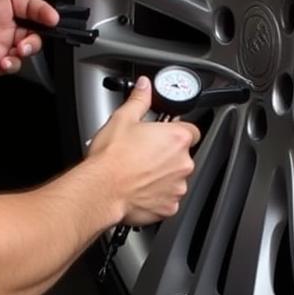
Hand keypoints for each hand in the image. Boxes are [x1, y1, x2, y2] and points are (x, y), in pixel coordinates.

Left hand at [0, 0, 59, 83]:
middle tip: (29, 38)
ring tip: (17, 49)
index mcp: (0, 1)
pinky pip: (16, 65)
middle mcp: (1, 22)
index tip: (52, 18)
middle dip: (38, 35)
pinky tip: (4, 61)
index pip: (31, 5)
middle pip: (34, 28)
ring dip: (27, 49)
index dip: (44, 12)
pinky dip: (15, 64)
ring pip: (28, 47)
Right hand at [88, 77, 200, 225]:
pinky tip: (140, 189)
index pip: (191, 131)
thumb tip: (144, 87)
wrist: (102, 189)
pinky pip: (167, 199)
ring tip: (139, 173)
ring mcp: (177, 187)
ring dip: (162, 176)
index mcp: (177, 139)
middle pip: (182, 156)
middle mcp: (182, 164)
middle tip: (144, 155)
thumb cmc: (112, 157)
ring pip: (175, 179)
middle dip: (166, 156)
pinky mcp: (169, 207)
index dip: (176, 131)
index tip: (163, 135)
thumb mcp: (123, 119)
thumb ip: (140, 100)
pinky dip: (157, 195)